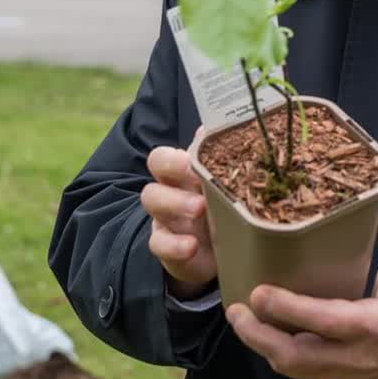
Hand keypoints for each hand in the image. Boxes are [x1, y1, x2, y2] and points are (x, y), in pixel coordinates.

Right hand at [142, 141, 216, 299]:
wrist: (224, 251)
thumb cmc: (222, 209)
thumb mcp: (225, 184)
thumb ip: (217, 158)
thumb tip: (209, 127)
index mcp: (180, 176)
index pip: (160, 159)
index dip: (172, 159)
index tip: (192, 162)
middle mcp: (167, 195)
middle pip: (153, 179)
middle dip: (173, 182)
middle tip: (200, 182)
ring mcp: (164, 222)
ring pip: (152, 205)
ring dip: (175, 205)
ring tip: (200, 209)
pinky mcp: (167, 249)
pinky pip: (159, 245)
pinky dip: (175, 245)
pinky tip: (192, 245)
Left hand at [226, 198, 377, 378]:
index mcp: (376, 325)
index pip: (328, 321)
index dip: (291, 309)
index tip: (260, 291)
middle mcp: (354, 356)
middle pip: (297, 356)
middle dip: (259, 336)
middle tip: (236, 308)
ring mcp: (339, 375)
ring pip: (290, 369)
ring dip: (259, 344)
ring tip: (239, 316)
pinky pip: (294, 371)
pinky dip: (272, 350)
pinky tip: (258, 328)